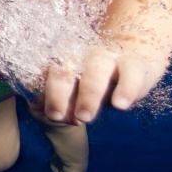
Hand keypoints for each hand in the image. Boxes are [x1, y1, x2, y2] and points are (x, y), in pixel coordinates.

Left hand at [42, 46, 166, 124]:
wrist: (134, 58)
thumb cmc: (95, 77)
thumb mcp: (76, 87)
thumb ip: (58, 96)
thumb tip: (35, 104)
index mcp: (64, 57)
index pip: (47, 73)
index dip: (42, 91)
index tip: (41, 111)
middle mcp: (83, 54)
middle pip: (66, 69)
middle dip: (59, 93)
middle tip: (56, 117)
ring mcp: (110, 57)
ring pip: (97, 69)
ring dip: (89, 93)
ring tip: (84, 117)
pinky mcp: (136, 64)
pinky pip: (132, 73)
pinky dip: (126, 88)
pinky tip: (120, 105)